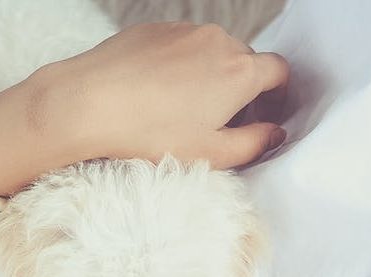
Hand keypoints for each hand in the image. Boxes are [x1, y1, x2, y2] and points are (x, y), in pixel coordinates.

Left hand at [39, 21, 289, 169]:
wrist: (90, 102)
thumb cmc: (154, 133)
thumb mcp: (214, 153)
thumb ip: (255, 143)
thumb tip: (275, 133)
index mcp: (240, 71)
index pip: (280, 70)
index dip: (279, 93)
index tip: (268, 113)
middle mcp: (218, 41)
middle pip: (247, 60)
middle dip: (244, 87)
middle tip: (226, 121)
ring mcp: (185, 30)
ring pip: (214, 51)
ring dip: (213, 75)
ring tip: (189, 110)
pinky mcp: (156, 28)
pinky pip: (184, 45)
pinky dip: (184, 65)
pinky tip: (162, 94)